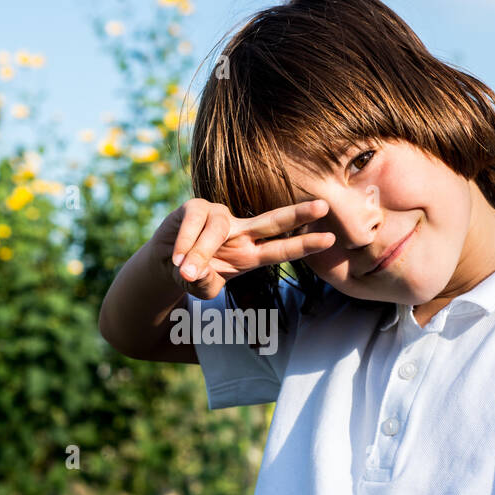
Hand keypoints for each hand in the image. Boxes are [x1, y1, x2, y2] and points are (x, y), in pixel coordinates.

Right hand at [154, 197, 335, 299]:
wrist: (165, 262)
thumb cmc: (191, 274)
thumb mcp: (201, 287)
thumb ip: (203, 285)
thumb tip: (197, 273)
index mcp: (250, 254)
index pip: (282, 250)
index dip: (304, 245)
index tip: (330, 239)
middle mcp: (241, 232)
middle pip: (273, 221)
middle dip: (298, 214)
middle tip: (323, 206)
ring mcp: (220, 216)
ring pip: (219, 229)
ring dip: (201, 253)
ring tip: (186, 272)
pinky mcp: (196, 207)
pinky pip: (195, 223)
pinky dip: (186, 244)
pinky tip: (177, 258)